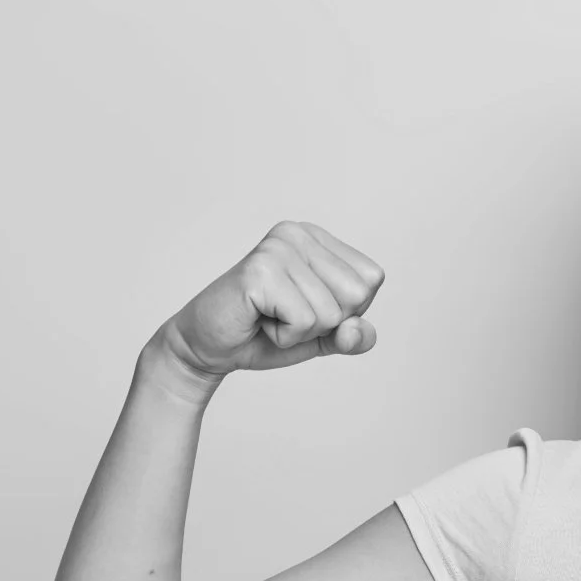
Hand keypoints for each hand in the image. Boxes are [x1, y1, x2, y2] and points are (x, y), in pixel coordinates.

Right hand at [156, 220, 384, 378]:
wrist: (209, 347)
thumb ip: (353, 336)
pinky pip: (305, 321)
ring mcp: (278, 248)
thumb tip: (356, 329)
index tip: (305, 307)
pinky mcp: (261, 270)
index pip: (372, 279)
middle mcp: (298, 233)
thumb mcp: (322, 338)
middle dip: (326, 322)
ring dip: (301, 331)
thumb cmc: (264, 335)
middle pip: (358, 295)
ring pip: (332, 313)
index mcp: (317, 238)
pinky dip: (285, 336)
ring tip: (269, 317)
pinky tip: (259, 320)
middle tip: (284, 314)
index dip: (347, 310)